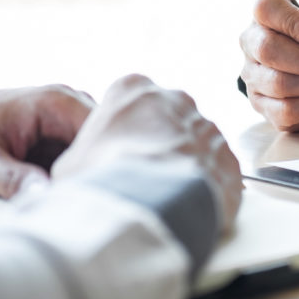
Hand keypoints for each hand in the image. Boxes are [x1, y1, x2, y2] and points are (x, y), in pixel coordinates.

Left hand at [0, 85, 94, 197]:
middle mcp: (63, 104)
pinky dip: (67, 179)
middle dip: (95, 174)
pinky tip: (55, 201)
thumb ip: (13, 180)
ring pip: (89, 155)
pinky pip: (73, 159)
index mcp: (53, 101)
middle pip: (102, 145)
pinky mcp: (50, 137)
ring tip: (69, 207)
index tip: (89, 199)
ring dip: (81, 178)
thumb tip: (49, 196)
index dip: (102, 166)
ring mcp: (58, 121)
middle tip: (82, 209)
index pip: (103, 133)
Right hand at [52, 74, 241, 224]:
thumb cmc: (100, 182)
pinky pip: (218, 173)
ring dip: (184, 168)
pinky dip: (207, 191)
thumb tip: (82, 175)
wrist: (146, 208)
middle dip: (159, 146)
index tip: (118, 159)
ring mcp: (207, 128)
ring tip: (166, 200)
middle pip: (167, 121)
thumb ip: (82, 157)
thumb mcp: (69, 164)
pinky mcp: (229, 159)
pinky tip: (188, 209)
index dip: (123, 134)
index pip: (129, 102)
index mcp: (132, 89)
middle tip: (144, 180)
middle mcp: (175, 100)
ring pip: (196, 146)